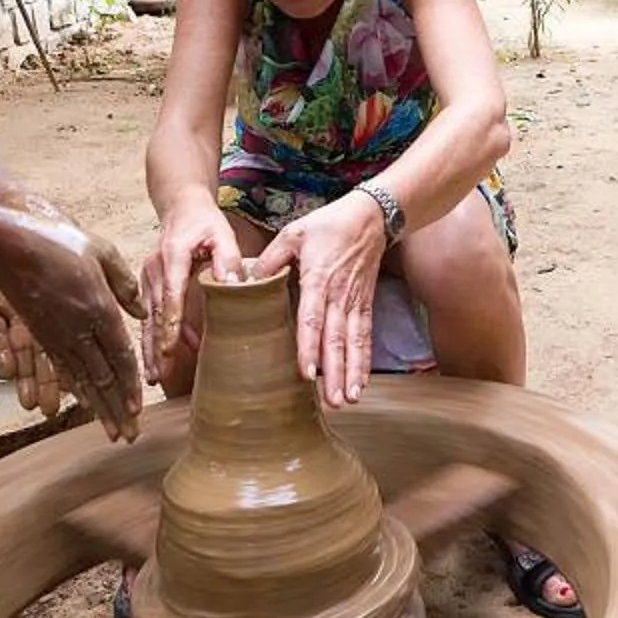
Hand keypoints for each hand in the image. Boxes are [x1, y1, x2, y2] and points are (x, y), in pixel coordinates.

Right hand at [0, 205, 146, 438]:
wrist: (7, 247)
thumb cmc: (57, 242)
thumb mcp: (101, 251)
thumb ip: (124, 283)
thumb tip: (142, 311)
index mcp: (99, 310)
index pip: (120, 357)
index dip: (130, 385)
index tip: (138, 410)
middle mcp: (79, 330)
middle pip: (103, 378)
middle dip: (117, 409)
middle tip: (129, 436)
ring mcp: (57, 335)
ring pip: (82, 380)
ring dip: (98, 408)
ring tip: (111, 431)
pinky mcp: (41, 334)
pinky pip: (61, 370)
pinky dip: (75, 390)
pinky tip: (83, 405)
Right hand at [142, 202, 244, 381]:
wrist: (181, 207)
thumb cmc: (203, 222)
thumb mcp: (222, 233)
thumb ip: (227, 259)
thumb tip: (233, 286)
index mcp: (172, 256)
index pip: (170, 295)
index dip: (170, 324)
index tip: (170, 348)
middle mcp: (154, 268)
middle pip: (154, 313)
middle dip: (156, 346)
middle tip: (159, 375)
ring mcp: (147, 277)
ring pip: (148, 318)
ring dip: (150, 347)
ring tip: (154, 375)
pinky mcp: (147, 284)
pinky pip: (150, 314)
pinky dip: (154, 336)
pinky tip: (161, 358)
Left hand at [252, 191, 388, 407]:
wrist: (370, 217)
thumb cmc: (328, 225)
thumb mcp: (293, 234)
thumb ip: (270, 260)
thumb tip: (247, 284)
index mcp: (317, 278)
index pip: (311, 318)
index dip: (309, 346)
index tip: (306, 372)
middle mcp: (338, 295)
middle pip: (336, 338)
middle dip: (333, 372)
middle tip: (330, 401)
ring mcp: (354, 301)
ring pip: (353, 342)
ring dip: (350, 373)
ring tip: (347, 399)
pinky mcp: (365, 304)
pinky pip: (365, 336)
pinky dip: (364, 361)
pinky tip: (360, 383)